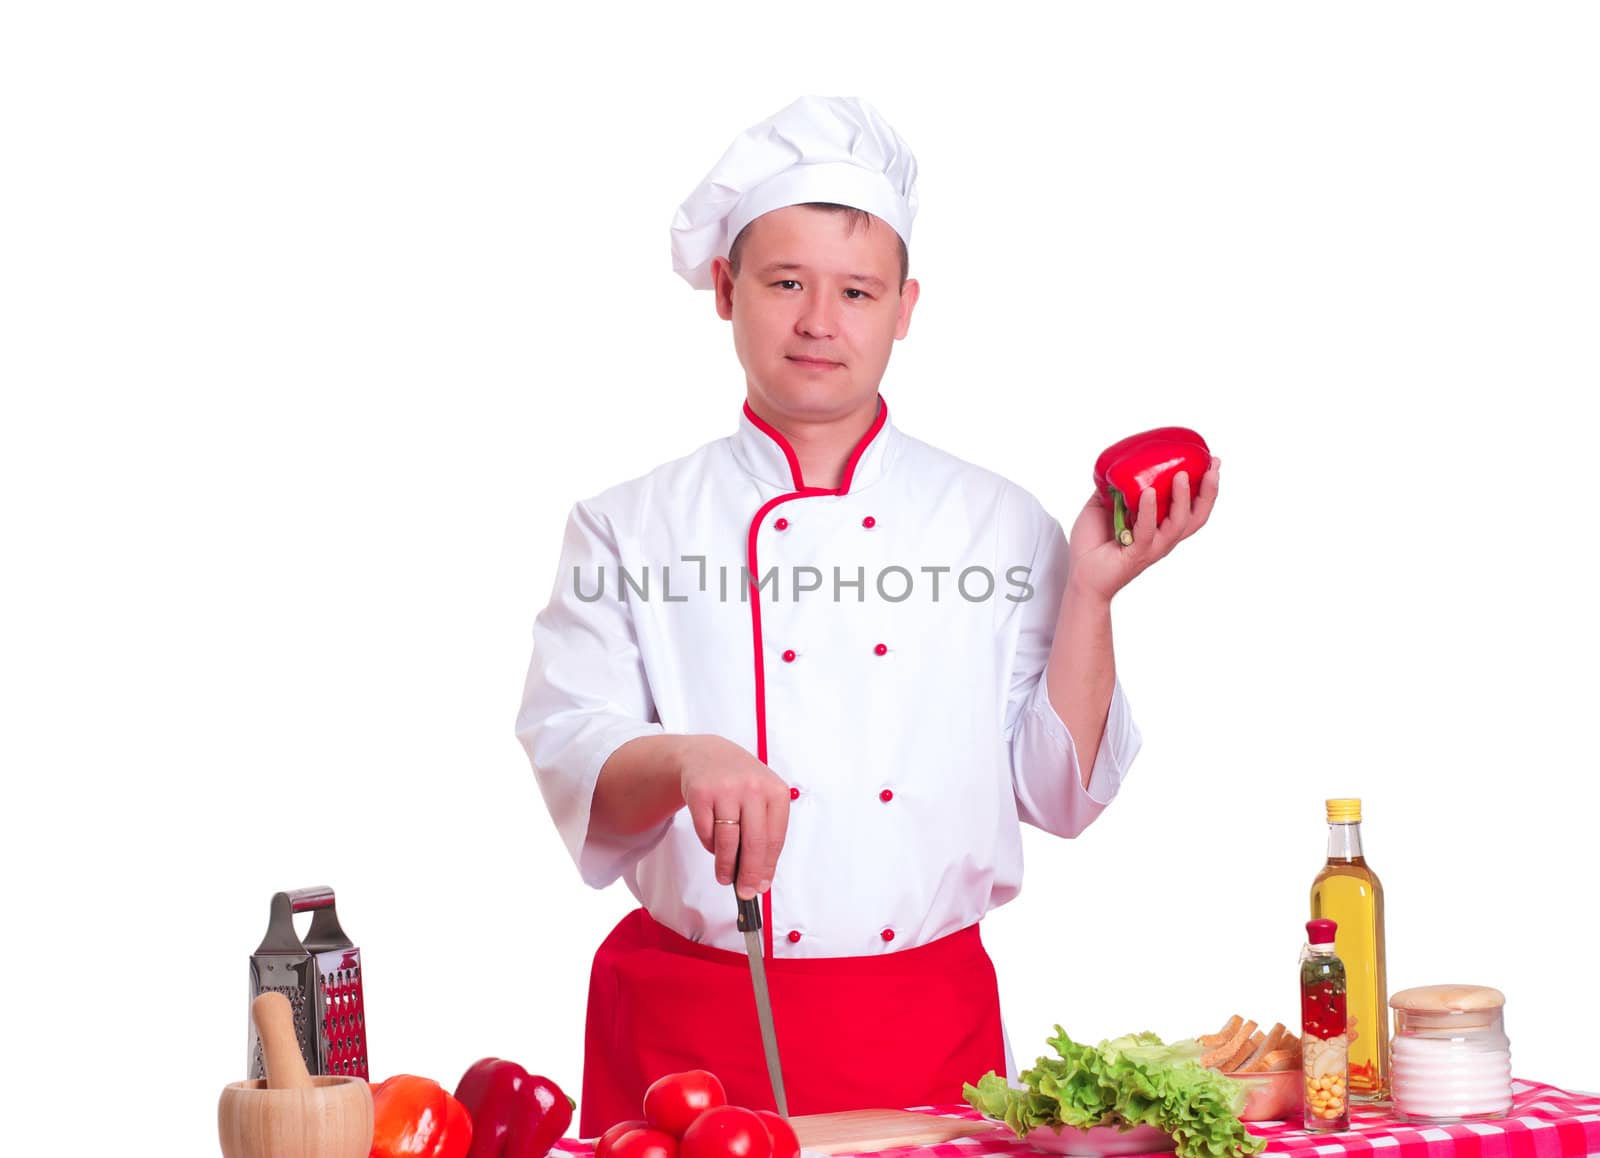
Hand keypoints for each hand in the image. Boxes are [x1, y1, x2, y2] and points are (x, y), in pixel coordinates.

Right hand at [676, 734, 791, 899]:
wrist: (706, 754)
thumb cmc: (739, 782)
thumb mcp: (761, 797)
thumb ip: (765, 831)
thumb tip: (761, 876)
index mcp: (775, 791)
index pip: (775, 839)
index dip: (767, 868)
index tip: (761, 886)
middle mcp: (753, 788)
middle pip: (754, 843)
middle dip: (749, 874)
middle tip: (745, 892)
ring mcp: (726, 789)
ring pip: (728, 841)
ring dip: (725, 865)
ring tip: (725, 877)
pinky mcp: (700, 793)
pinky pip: (706, 832)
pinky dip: (710, 845)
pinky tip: (713, 846)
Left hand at [1067, 457, 1220, 602]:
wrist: (1077, 575)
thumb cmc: (1092, 545)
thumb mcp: (1102, 507)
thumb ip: (1114, 489)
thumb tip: (1116, 466)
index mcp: (1160, 526)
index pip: (1192, 507)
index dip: (1206, 487)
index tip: (1212, 462)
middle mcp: (1162, 538)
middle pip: (1196, 516)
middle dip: (1208, 491)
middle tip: (1212, 468)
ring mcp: (1151, 547)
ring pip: (1178, 524)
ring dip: (1182, 498)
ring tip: (1181, 476)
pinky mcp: (1135, 554)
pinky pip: (1146, 532)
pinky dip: (1148, 511)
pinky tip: (1147, 492)